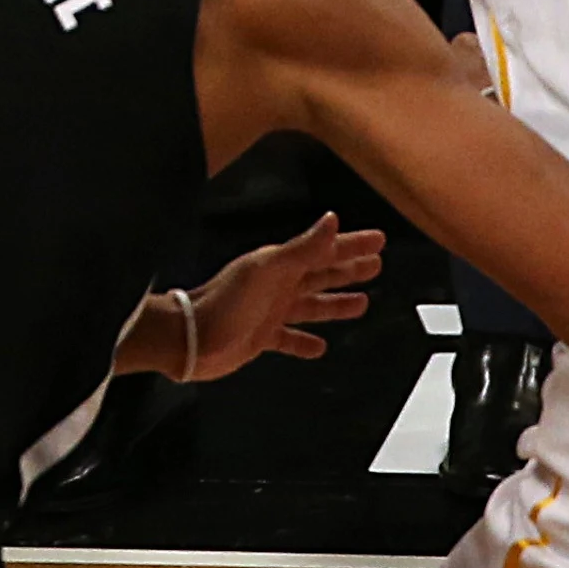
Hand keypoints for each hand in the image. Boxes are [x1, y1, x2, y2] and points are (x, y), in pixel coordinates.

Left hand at [149, 210, 386, 380]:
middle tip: (375, 264)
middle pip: (323, 274)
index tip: (377, 239)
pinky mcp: (262, 336)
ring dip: (336, 303)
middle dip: (349, 269)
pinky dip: (306, 341)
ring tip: (361, 302)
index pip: (326, 251)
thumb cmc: (223, 301)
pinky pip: (292, 338)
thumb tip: (331, 220)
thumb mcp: (268, 269)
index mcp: (281, 265)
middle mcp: (278, 286)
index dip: (352, 245)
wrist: (190, 337)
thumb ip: (302, 247)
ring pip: (313, 305)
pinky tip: (320, 347)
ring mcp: (270, 311)